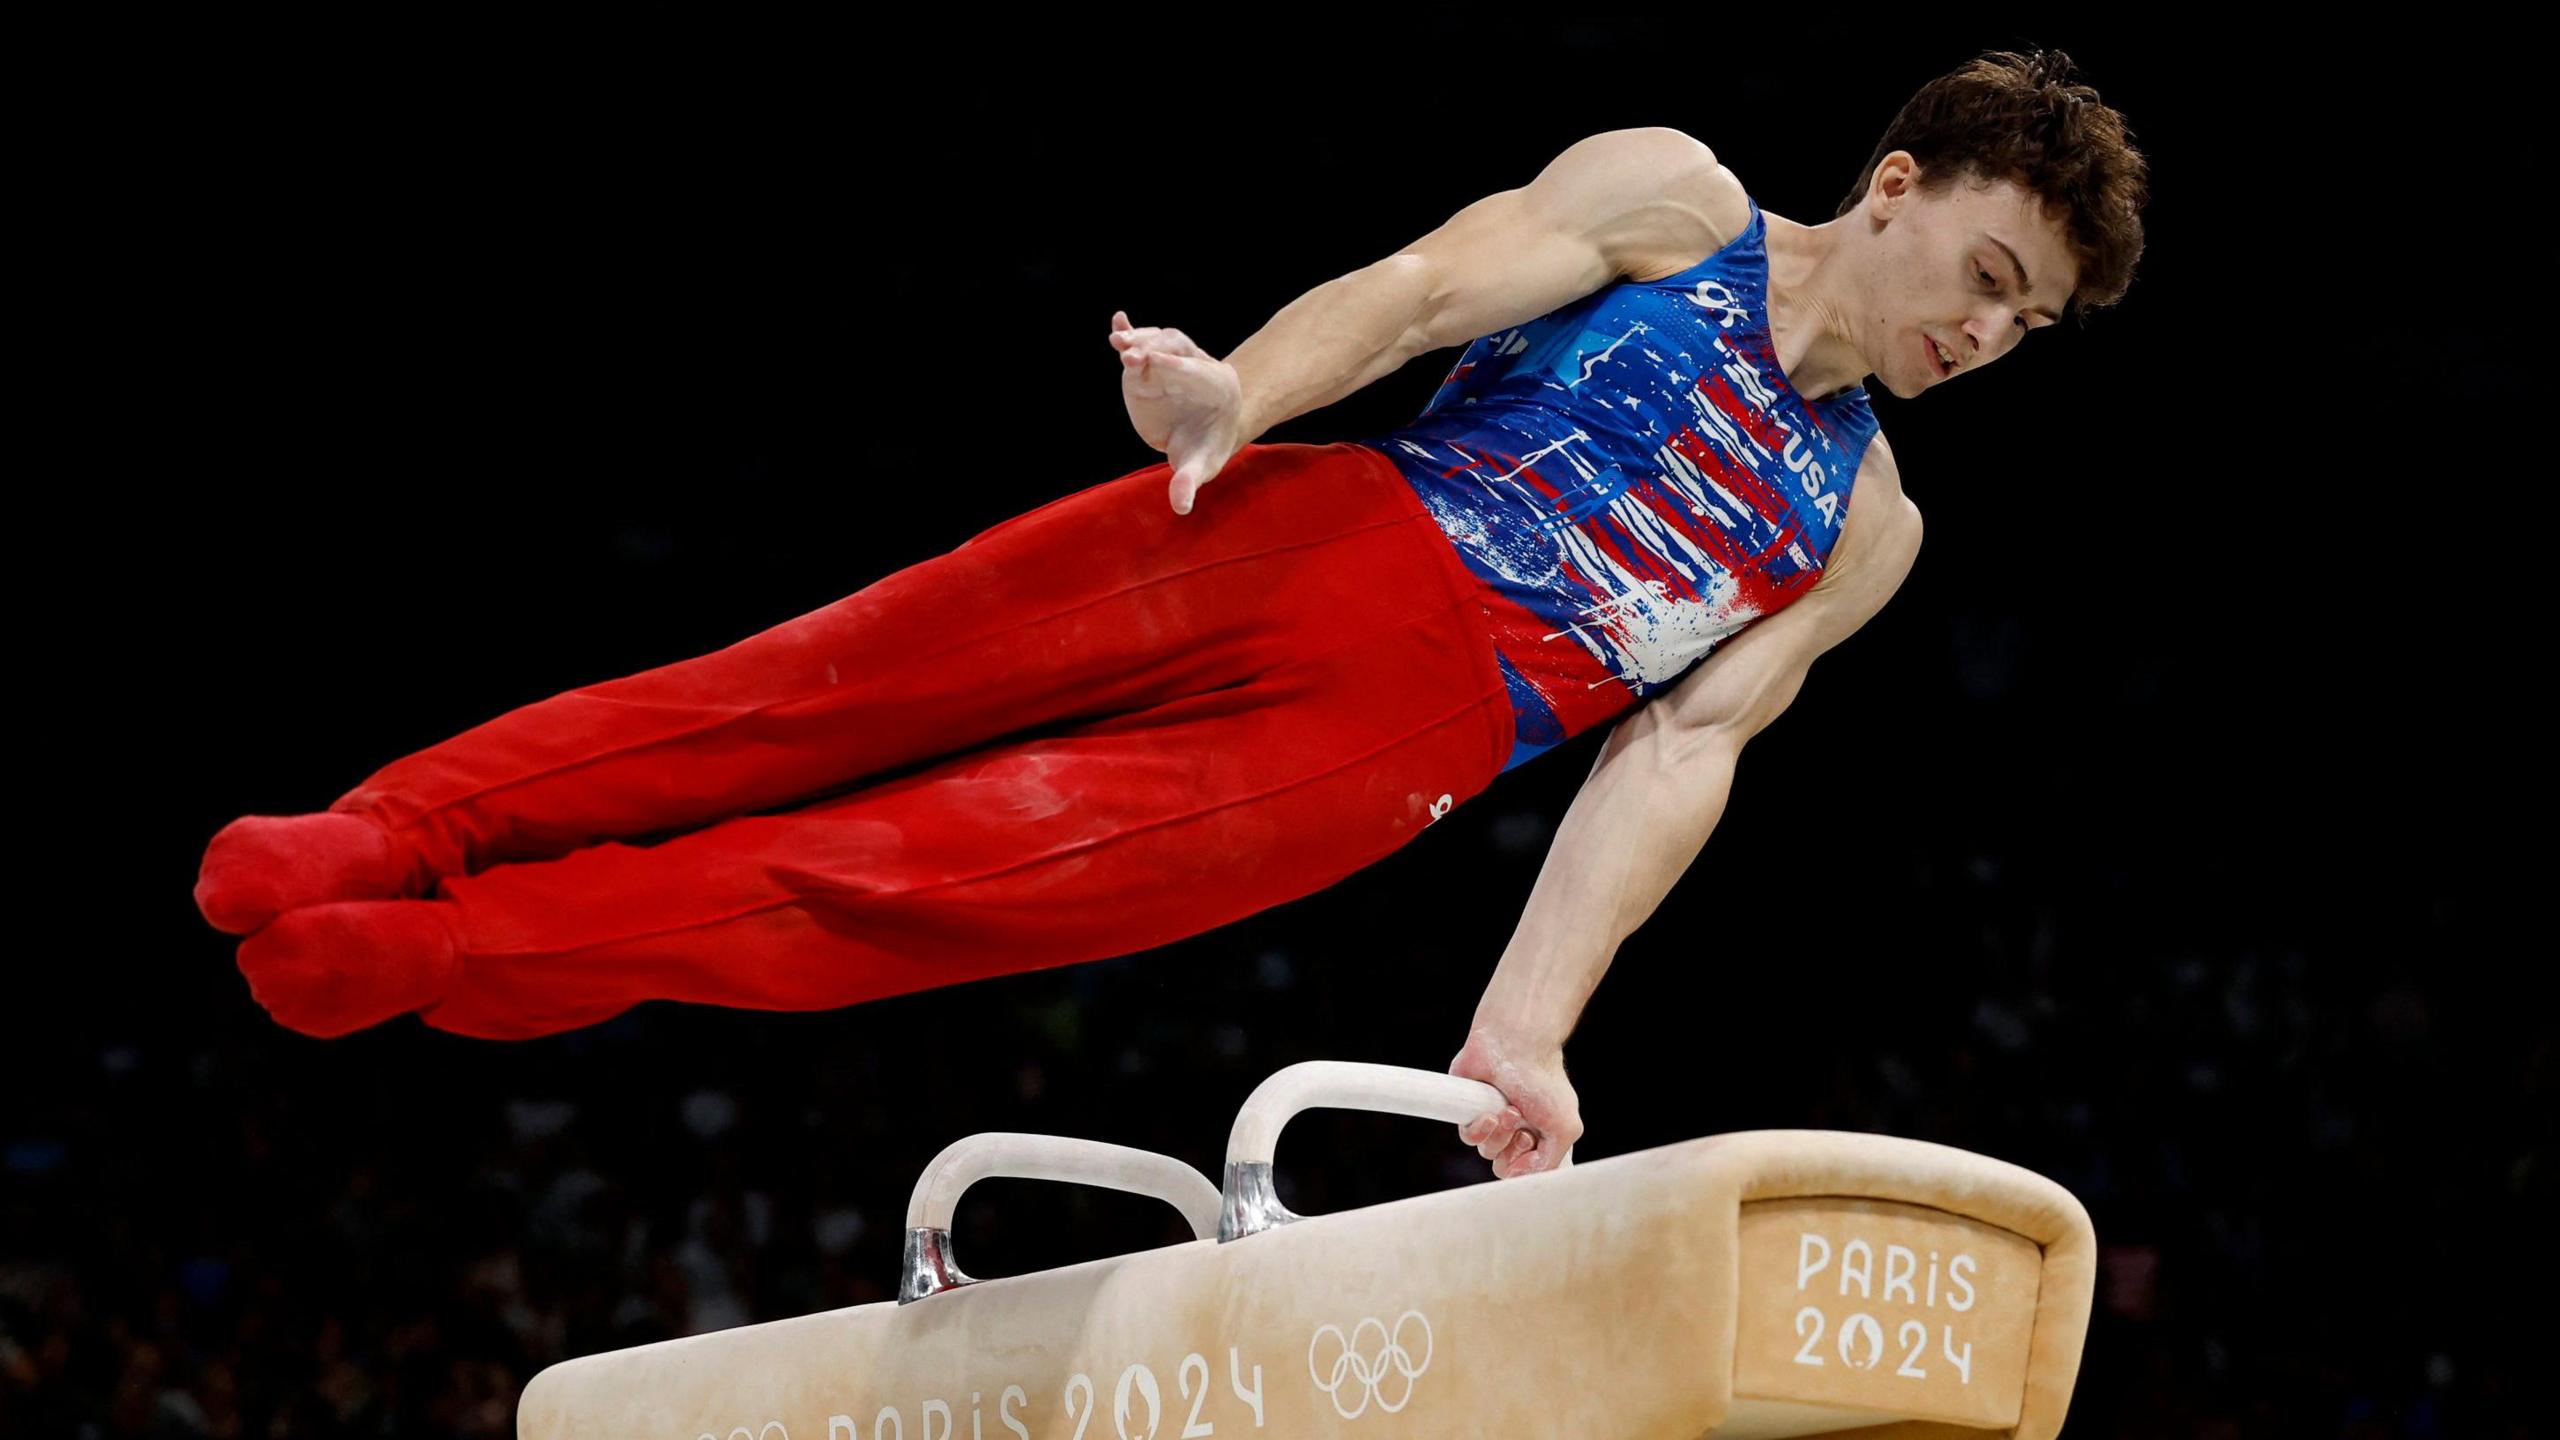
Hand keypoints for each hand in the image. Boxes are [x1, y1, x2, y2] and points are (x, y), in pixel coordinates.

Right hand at [1109, 310, 1246, 514]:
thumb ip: (1190, 481)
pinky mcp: (1149, 362)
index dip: (1174, 366)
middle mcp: (1194, 366)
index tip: (1153, 363)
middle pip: (1177, 348)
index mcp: (1217, 386)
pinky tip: (1117, 323)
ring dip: (1140, 339)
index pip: (1195, 371)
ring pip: (1159, 340)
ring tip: (1119, 343)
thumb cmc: (1206, 447)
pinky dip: (1129, 331)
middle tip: (1131, 357)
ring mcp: (1170, 360)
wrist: (1205, 427)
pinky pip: (1142, 342)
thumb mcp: (1200, 465)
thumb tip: (1181, 507)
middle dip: (1155, 348)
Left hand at [1450, 1023, 1581, 1179]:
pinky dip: (1479, 1130)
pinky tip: (1489, 1114)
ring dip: (1499, 1136)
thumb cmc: (1543, 1080)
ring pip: (1487, 1152)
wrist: (1514, 1046)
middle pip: (1507, 1165)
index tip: (1534, 1148)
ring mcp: (1493, 1120)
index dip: (1529, 1167)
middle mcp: (1517, 1130)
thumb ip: (1550, 1162)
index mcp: (1542, 1134)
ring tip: (1510, 1111)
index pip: (1530, 1170)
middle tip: (1524, 1128)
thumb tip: (1522, 1177)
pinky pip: (1468, 1138)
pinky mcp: (1470, 1110)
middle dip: (1514, 1150)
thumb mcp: (1565, 1128)